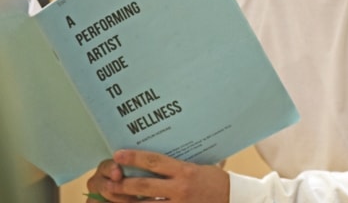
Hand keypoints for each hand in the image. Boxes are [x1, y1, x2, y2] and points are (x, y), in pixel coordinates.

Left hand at [85, 149, 228, 202]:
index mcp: (185, 171)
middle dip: (124, 185)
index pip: (154, 162)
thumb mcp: (200, 166)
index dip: (134, 157)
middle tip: (110, 181)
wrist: (234, 198)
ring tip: (114, 199)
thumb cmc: (216, 181)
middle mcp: (180, 188)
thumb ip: (179, 165)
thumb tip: (158, 157)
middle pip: (144, 186)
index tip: (118, 154)